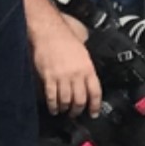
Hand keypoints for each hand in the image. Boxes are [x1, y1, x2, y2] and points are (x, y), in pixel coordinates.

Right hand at [27, 0, 98, 121]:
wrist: (49, 32)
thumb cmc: (65, 39)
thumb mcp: (83, 53)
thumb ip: (86, 68)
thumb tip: (88, 81)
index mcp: (88, 68)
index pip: (95, 92)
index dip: (95, 105)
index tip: (94, 113)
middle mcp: (76, 74)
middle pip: (80, 100)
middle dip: (78, 110)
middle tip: (76, 113)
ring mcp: (62, 77)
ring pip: (66, 100)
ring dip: (65, 108)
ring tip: (64, 110)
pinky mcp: (49, 78)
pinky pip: (52, 97)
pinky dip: (53, 105)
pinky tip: (53, 108)